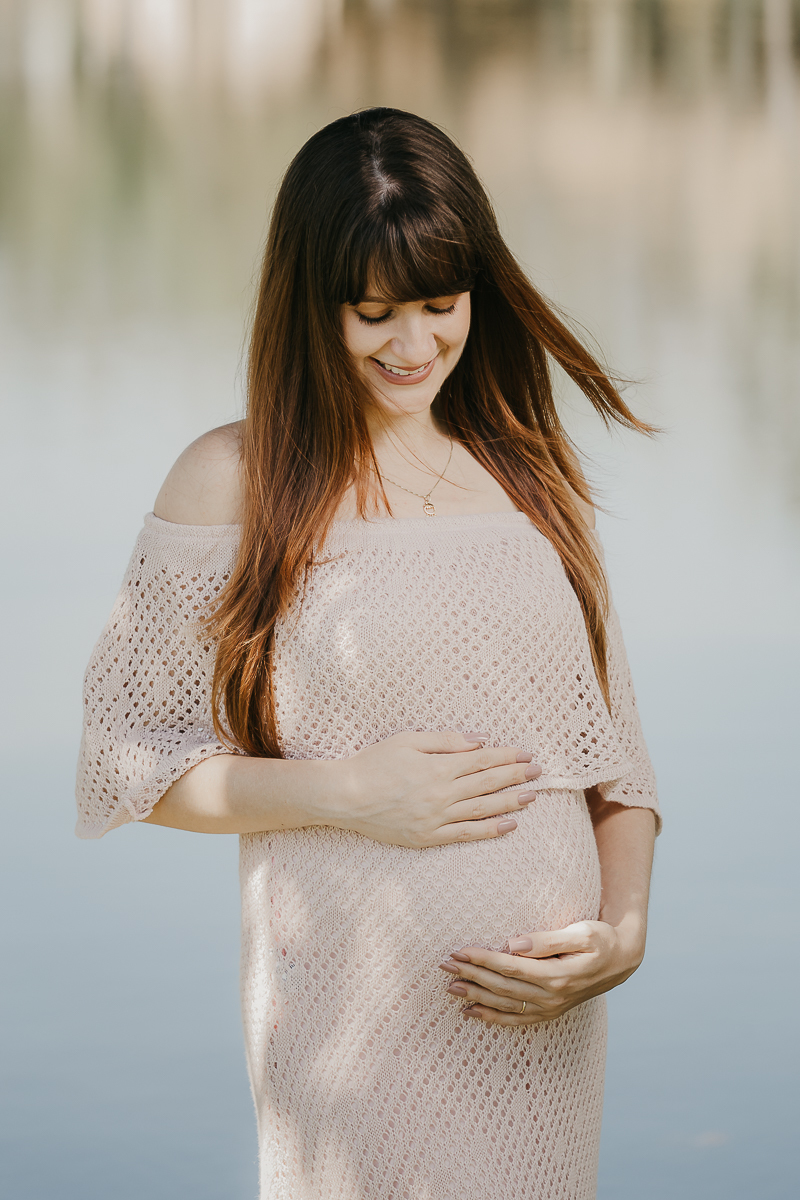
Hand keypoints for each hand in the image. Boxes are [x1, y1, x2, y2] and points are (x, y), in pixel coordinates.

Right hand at [327, 730, 541, 848]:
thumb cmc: (374, 762)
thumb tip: (480, 741)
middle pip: (487, 784)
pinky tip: (509, 826)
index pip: (482, 761)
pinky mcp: (427, 838)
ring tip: (532, 797)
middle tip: (539, 772)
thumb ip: (447, 741)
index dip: (507, 757)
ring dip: (510, 802)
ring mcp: (436, 819)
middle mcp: (442, 794)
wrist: (345, 796)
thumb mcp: (408, 740)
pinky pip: (465, 834)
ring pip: (482, 810)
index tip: (526, 755)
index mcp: (438, 768)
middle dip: (516, 776)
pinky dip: (489, 830)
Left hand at [438, 915, 645, 1023]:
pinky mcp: (548, 1013)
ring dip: (474, 996)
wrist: (621, 962)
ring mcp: (549, 1008)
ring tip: (449, 987)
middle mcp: (551, 997)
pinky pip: (515, 1020)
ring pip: (504, 1005)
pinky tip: (470, 1012)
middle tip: (443, 964)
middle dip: (471, 975)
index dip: (483, 959)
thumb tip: (513, 943)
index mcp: (557, 975)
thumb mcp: (581, 933)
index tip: (459, 949)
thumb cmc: (600, 940)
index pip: (510, 967)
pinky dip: (491, 1017)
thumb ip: (546, 940)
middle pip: (502, 987)